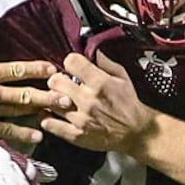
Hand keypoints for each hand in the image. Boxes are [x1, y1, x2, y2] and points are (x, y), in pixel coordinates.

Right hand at [0, 7, 70, 141]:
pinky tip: (38, 135)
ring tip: (59, 116)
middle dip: (47, 96)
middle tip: (68, 98)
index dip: (35, 69)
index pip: (15, 70)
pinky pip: (5, 131)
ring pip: (18, 114)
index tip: (53, 69)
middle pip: (24, 95)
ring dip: (40, 114)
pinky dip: (22, 133)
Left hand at [41, 52, 155, 153]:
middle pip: (55, 81)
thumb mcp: (122, 77)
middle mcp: (88, 100)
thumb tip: (92, 49)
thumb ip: (105, 61)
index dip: (70, 62)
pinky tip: (54, 114)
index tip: (72, 66)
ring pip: (50, 102)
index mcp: (100, 83)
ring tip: (61, 98)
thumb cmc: (128, 103)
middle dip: (58, 79)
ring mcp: (80, 119)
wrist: (136, 131)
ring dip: (53, 98)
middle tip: (63, 83)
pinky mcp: (75, 135)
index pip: (71, 62)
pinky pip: (49, 124)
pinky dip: (47, 118)